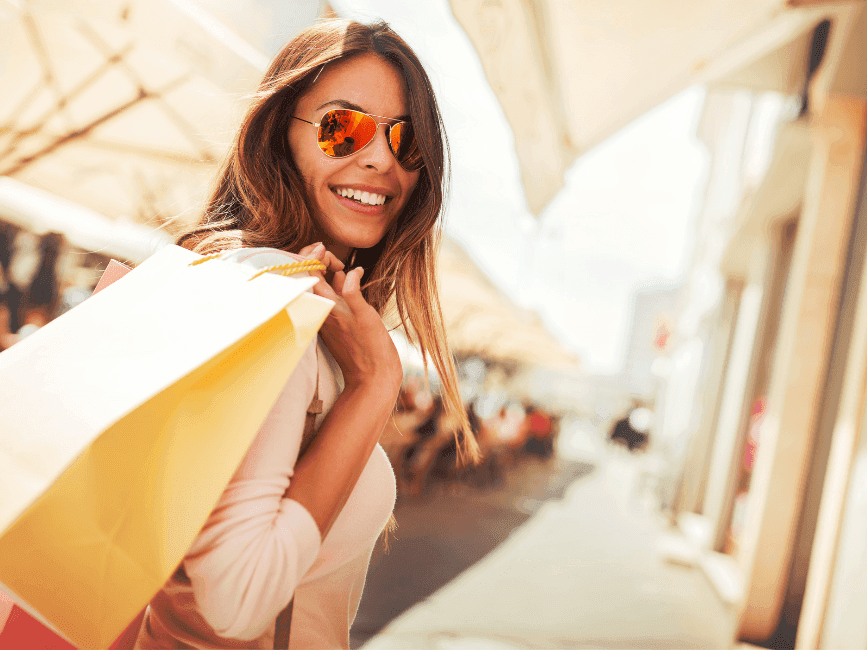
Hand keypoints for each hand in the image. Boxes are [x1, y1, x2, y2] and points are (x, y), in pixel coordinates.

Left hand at [296, 244, 402, 395]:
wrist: (373, 377)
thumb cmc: (371, 348)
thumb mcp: (365, 317)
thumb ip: (353, 292)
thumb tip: (349, 271)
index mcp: (326, 307)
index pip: (307, 274)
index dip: (312, 256)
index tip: (325, 247)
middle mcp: (323, 311)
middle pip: (310, 278)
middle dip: (318, 261)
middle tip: (335, 258)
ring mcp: (328, 317)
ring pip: (319, 287)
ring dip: (327, 272)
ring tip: (341, 266)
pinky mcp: (336, 323)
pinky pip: (330, 298)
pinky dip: (335, 285)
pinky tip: (348, 281)